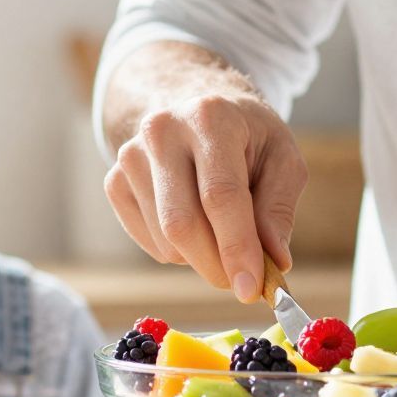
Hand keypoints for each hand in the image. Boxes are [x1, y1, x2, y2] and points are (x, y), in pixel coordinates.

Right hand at [103, 89, 307, 300]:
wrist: (195, 108)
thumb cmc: (246, 137)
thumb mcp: (282, 159)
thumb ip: (278, 210)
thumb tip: (275, 261)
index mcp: (210, 118)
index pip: (220, 195)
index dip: (236, 247)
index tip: (251, 289)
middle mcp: (161, 131)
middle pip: (183, 224)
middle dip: (217, 265)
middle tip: (243, 282)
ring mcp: (130, 156)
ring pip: (166, 241)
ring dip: (201, 257)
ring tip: (222, 232)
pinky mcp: (114, 181)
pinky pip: (149, 242)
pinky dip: (178, 252)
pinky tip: (194, 222)